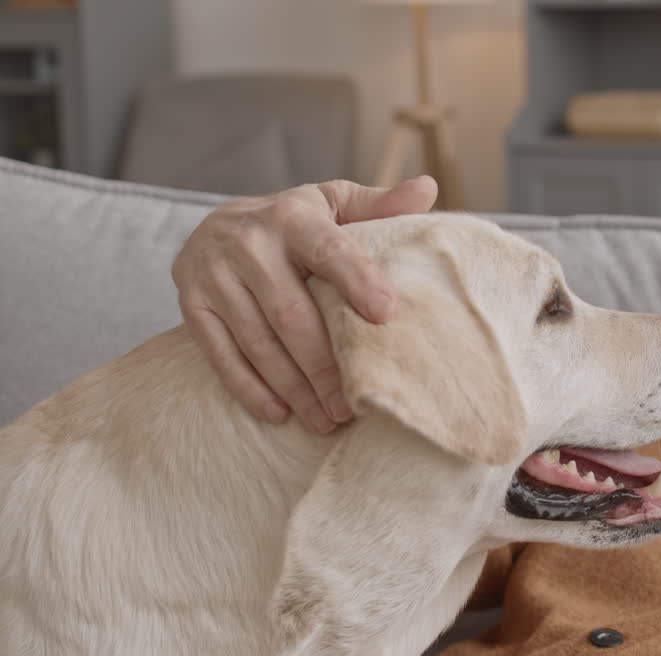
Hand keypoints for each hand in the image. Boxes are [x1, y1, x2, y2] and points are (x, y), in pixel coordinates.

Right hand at [172, 176, 437, 432]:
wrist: (218, 223)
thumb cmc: (294, 222)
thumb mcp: (333, 203)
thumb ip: (379, 204)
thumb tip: (428, 189)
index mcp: (293, 217)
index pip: (330, 251)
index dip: (358, 281)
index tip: (385, 315)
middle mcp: (248, 242)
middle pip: (292, 314)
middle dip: (325, 367)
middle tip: (354, 406)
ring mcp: (213, 274)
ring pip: (259, 342)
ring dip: (294, 388)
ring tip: (326, 420)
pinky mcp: (191, 303)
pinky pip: (220, 354)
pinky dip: (250, 388)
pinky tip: (280, 413)